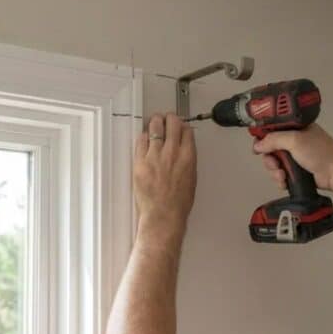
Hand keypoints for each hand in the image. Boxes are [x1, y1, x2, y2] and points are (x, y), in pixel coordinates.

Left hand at [134, 113, 196, 236]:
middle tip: (166, 119)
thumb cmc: (178, 203)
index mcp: (188, 157)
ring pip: (155, 127)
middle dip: (169, 119)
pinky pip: (141, 140)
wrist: (164, 215)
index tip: (180, 126)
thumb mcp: (191, 178)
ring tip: (154, 122)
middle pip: (172, 123)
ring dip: (155, 122)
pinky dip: (143, 136)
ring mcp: (155, 155)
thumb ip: (187, 160)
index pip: (186, 131)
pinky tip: (144, 137)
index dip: (182, 126)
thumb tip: (184, 150)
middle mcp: (172, 153)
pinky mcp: (140, 161)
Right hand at [252, 123, 332, 191]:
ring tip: (282, 175)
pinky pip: (281, 173)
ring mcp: (296, 156)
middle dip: (270, 159)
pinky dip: (281, 179)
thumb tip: (258, 144)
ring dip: (275, 171)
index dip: (263, 137)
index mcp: (296, 128)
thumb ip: (273, 140)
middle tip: (275, 163)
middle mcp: (295, 141)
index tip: (258, 146)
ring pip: (274, 163)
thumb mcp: (295, 140)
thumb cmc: (322, 153)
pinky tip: (285, 181)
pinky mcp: (296, 170)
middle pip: (270, 148)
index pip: (273, 129)